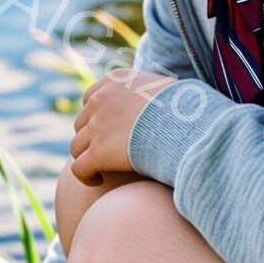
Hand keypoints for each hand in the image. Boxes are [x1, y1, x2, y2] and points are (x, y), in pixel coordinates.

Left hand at [69, 66, 176, 184]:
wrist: (183, 125)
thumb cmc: (186, 109)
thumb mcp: (168, 88)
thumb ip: (157, 90)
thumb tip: (173, 92)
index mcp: (115, 82)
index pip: (91, 97)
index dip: (95, 116)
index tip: (106, 130)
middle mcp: (100, 100)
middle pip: (82, 122)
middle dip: (90, 138)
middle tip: (106, 153)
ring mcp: (96, 126)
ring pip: (77, 146)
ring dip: (87, 157)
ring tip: (101, 169)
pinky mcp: (97, 152)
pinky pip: (79, 168)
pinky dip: (86, 176)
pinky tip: (98, 181)